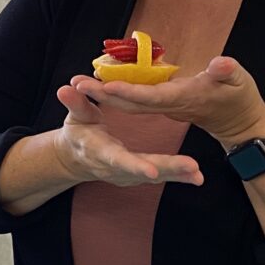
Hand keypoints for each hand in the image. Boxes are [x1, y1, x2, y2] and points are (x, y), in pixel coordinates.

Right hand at [55, 77, 202, 186]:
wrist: (75, 158)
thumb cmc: (77, 133)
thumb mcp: (74, 117)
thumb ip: (75, 103)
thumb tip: (66, 87)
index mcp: (100, 151)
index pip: (117, 158)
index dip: (134, 165)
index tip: (151, 171)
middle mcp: (114, 168)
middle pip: (142, 171)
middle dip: (167, 170)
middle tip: (192, 169)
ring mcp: (126, 175)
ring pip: (154, 176)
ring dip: (177, 175)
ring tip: (198, 175)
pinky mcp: (136, 176)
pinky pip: (159, 176)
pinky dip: (177, 177)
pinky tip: (196, 177)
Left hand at [74, 56, 264, 149]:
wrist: (241, 123)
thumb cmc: (240, 99)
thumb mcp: (240, 82)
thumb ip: (228, 73)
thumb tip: (222, 64)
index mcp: (184, 99)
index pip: (151, 97)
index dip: (129, 91)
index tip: (106, 85)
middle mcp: (169, 106)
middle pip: (131, 103)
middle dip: (103, 94)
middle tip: (75, 83)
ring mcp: (165, 107)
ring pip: (129, 103)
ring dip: (104, 94)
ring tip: (79, 83)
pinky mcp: (164, 104)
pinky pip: (135, 100)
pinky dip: (117, 93)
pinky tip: (101, 84)